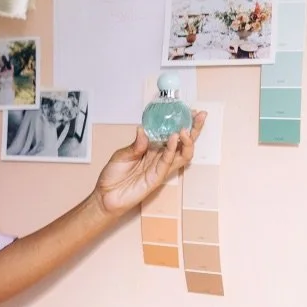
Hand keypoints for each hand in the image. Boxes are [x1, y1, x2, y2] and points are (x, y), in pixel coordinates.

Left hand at [92, 111, 206, 216]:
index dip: (181, 123)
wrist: (106, 195)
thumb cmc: (113, 176)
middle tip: (200, 116)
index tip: (190, 111)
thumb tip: (143, 129)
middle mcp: (159, 158)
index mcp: (152, 149)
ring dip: (186, 141)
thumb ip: (135, 144)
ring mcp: (160, 168)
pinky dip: (171, 149)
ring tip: (185, 128)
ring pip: (182, 154)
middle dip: (193, 129)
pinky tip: (173, 138)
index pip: (171, 134)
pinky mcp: (157, 178)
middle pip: (183, 143)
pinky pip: (168, 162)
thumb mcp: (122, 155)